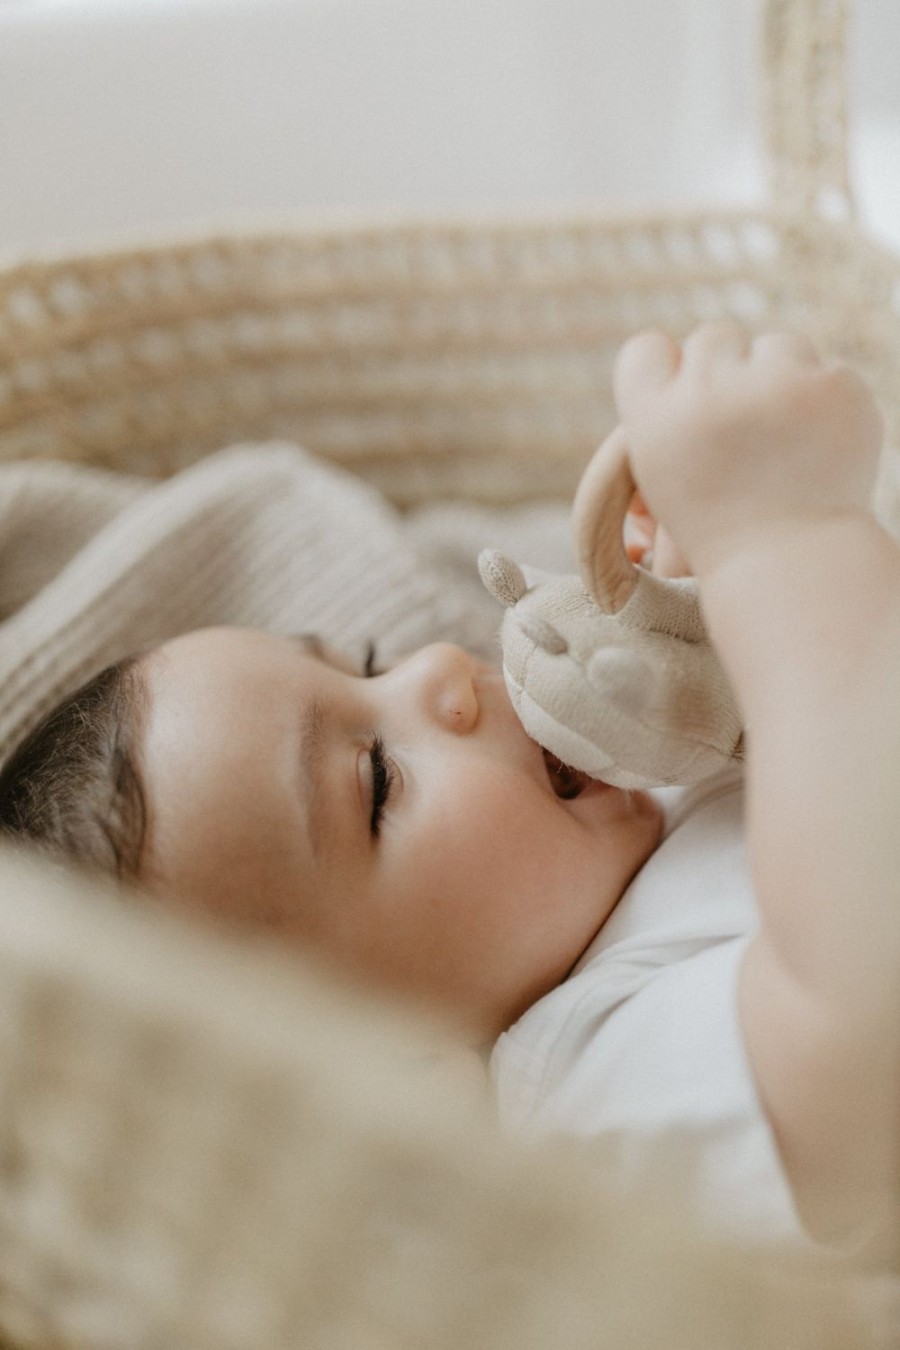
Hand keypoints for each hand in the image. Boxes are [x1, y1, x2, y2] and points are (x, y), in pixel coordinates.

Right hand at [614, 323, 883, 575]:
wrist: (792, 563)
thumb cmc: (718, 523)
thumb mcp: (665, 474)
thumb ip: (671, 408)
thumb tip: (691, 352)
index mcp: (653, 416)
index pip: (646, 349)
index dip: (667, 371)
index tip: (685, 402)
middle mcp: (707, 393)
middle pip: (712, 338)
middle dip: (728, 373)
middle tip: (742, 431)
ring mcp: (775, 386)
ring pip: (775, 346)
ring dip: (781, 379)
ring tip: (783, 443)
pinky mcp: (833, 388)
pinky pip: (825, 369)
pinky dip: (826, 402)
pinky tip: (818, 446)